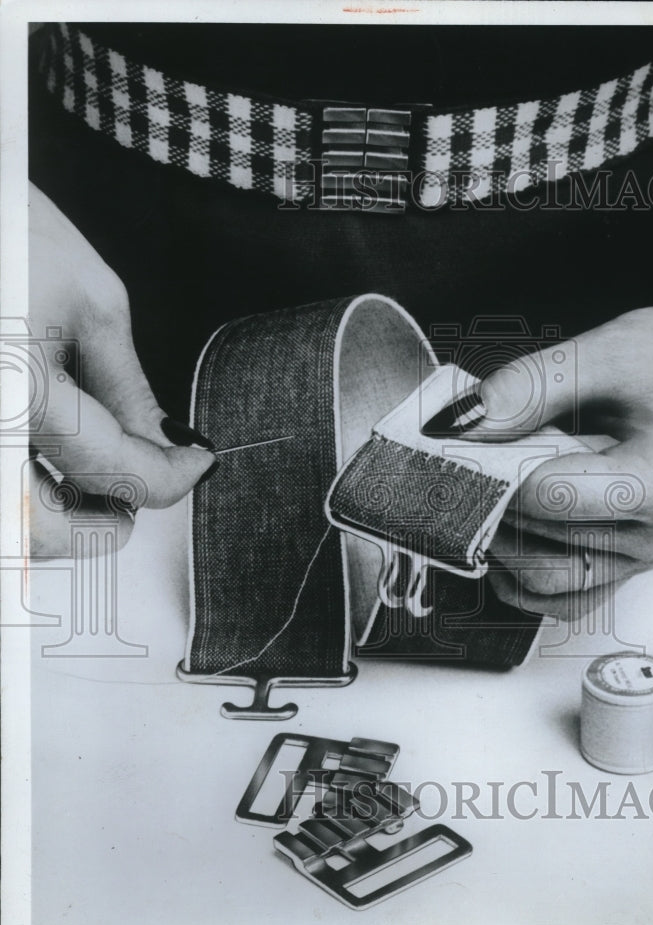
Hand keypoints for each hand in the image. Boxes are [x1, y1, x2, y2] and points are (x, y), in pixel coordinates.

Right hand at [27, 183, 215, 556]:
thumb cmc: (8, 227)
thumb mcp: (91, 302)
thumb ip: (129, 390)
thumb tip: (164, 443)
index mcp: (18, 391)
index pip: (116, 471)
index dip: (171, 477)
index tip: (195, 464)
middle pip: (41, 530)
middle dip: (100, 525)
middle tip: (136, 497)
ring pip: (6, 523)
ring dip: (51, 521)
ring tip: (86, 486)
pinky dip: (21, 491)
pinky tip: (42, 468)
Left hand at [472, 284, 652, 617]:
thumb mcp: (611, 353)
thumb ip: (529, 387)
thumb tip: (457, 424)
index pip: (548, 497)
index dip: (491, 475)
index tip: (454, 450)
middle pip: (544, 542)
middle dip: (490, 507)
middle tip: (454, 473)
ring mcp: (652, 556)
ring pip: (552, 585)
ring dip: (504, 550)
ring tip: (481, 503)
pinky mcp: (641, 559)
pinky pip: (574, 595)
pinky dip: (529, 581)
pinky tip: (505, 546)